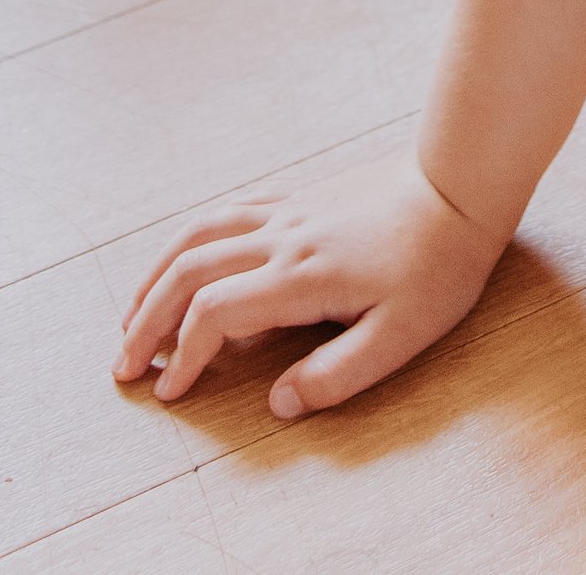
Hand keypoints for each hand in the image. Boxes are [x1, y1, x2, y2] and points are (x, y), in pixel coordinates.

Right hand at [112, 147, 507, 420]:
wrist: (461, 183)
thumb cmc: (438, 264)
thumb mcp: (401, 335)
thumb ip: (335, 374)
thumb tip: (277, 403)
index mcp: (299, 275)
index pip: (214, 314)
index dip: (183, 355)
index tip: (169, 392)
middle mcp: (282, 236)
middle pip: (190, 271)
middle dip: (148, 320)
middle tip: (124, 364)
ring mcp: (289, 209)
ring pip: (200, 232)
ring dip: (159, 274)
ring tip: (134, 313)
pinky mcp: (303, 193)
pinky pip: (231, 209)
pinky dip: (195, 236)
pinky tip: (189, 256)